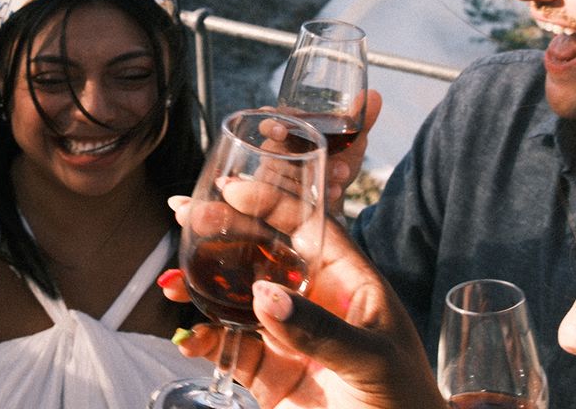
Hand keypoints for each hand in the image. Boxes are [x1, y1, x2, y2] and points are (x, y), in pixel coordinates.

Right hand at [160, 198, 442, 408]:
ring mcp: (289, 338)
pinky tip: (190, 340)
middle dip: (221, 236)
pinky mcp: (269, 375)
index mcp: (350, 282)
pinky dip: (206, 342)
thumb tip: (264, 295)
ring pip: (236, 301)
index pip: (307, 227)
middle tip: (183, 216)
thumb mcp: (372, 360)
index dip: (270, 203)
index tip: (229, 188)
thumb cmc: (405, 403)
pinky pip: (230, 349)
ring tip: (170, 282)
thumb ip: (320, 329)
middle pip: (261, 256)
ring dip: (202, 288)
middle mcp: (315, 302)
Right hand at [263, 90, 381, 212]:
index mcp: (288, 130)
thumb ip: (360, 119)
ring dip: (314, 174)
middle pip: (274, 152)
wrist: (337, 189)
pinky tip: (334, 192)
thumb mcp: (351, 140)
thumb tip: (374, 94)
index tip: (281, 131)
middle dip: (301, 158)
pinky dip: (316, 194)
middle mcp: (275, 151)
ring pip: (285, 176)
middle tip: (337, 166)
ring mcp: (276, 176)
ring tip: (341, 177)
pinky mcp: (283, 198)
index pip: (268, 122)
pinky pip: (292, 198)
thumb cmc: (337, 156)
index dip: (270, 126)